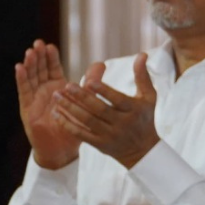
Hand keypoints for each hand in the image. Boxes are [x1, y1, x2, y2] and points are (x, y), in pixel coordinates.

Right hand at [15, 40, 80, 168]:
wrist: (63, 148)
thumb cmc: (75, 125)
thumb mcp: (85, 101)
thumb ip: (91, 83)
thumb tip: (101, 63)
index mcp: (58, 87)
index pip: (53, 68)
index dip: (51, 57)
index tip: (50, 45)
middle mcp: (45, 90)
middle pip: (40, 70)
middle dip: (39, 57)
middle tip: (38, 43)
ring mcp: (35, 99)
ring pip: (31, 78)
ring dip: (30, 65)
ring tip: (30, 52)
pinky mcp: (28, 108)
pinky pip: (24, 91)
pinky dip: (22, 79)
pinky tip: (20, 68)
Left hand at [51, 53, 159, 168]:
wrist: (144, 150)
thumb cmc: (145, 118)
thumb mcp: (148, 97)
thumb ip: (142, 76)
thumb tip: (142, 54)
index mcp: (134, 110)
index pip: (116, 99)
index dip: (103, 91)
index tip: (89, 81)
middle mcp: (122, 123)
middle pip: (98, 110)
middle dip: (81, 98)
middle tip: (66, 86)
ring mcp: (110, 135)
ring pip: (87, 121)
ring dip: (70, 108)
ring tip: (56, 96)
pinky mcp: (100, 144)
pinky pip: (80, 134)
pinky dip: (67, 124)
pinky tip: (56, 113)